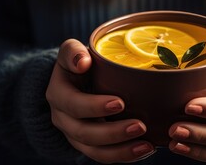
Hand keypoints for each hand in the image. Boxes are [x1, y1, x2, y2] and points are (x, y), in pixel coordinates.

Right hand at [46, 39, 154, 162]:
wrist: (76, 81)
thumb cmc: (80, 63)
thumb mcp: (71, 51)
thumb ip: (73, 52)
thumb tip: (83, 62)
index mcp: (58, 94)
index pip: (72, 104)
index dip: (94, 107)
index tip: (121, 103)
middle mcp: (63, 118)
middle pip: (85, 133)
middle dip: (113, 133)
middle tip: (141, 126)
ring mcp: (75, 135)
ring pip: (95, 151)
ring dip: (121, 151)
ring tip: (147, 146)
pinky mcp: (88, 145)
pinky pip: (104, 156)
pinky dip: (124, 156)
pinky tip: (144, 150)